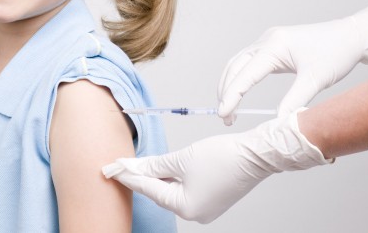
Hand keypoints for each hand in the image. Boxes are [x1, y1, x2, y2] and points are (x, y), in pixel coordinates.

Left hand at [103, 110, 330, 223]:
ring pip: (172, 190)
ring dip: (157, 176)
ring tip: (138, 164)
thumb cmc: (223, 156)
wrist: (257, 154)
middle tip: (120, 165)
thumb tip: (138, 168)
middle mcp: (194, 213)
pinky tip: (163, 168)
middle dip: (141, 176)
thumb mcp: (183, 158)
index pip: (148, 188)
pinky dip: (174, 178)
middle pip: (159, 191)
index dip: (128, 176)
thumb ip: (157, 165)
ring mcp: (205, 208)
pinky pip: (185, 189)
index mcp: (185, 207)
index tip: (110, 168)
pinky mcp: (213, 199)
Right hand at [218, 0, 367, 121]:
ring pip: (238, 63)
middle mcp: (267, 40)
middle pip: (235, 67)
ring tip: (229, 108)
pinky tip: (240, 92)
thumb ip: (294, 101)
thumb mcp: (316, 80)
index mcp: (275, 46)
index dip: (232, 97)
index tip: (223, 115)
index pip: (245, 75)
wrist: (352, 36)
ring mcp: (269, 40)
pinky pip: (248, 60)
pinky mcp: (273, 44)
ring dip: (231, 84)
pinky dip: (240, 77)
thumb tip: (277, 121)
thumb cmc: (337, 53)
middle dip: (226, 92)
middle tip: (225, 117)